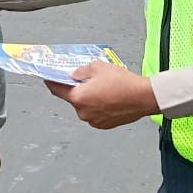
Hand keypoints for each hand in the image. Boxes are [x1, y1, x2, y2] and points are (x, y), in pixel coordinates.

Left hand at [43, 61, 159, 128]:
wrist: (144, 97)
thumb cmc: (123, 82)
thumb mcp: (98, 67)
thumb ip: (81, 71)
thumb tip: (74, 75)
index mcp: (78, 98)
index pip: (57, 90)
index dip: (51, 82)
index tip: (48, 79)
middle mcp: (83, 113)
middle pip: (73, 98)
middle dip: (78, 89)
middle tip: (87, 79)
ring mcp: (94, 121)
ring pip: (85, 106)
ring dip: (89, 98)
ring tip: (104, 88)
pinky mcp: (104, 125)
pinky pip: (95, 113)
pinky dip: (98, 106)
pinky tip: (109, 97)